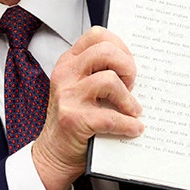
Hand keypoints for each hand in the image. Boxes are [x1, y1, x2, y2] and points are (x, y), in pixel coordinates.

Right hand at [32, 27, 143, 189]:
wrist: (53, 154)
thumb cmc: (73, 120)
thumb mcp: (80, 89)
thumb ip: (99, 73)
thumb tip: (135, 68)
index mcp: (69, 63)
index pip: (97, 35)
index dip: (120, 46)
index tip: (127, 64)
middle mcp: (66, 75)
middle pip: (105, 51)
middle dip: (127, 67)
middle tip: (131, 85)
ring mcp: (68, 96)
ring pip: (110, 80)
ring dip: (128, 98)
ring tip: (132, 110)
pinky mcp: (74, 120)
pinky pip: (111, 117)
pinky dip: (128, 125)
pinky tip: (133, 128)